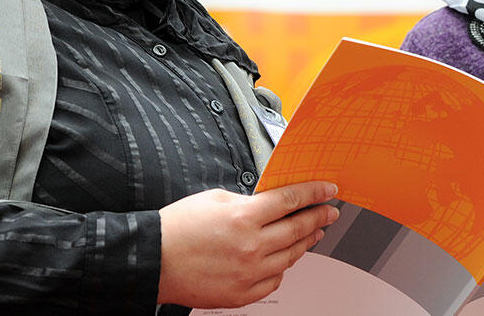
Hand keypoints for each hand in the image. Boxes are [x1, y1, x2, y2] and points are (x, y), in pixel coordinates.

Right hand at [156, 181, 339, 306]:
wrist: (153, 260)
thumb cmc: (177, 228)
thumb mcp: (214, 198)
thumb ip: (247, 202)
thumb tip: (269, 205)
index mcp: (244, 217)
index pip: (291, 200)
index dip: (314, 193)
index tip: (328, 190)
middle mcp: (251, 246)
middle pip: (298, 229)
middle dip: (318, 217)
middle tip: (329, 212)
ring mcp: (248, 273)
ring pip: (291, 257)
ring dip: (306, 242)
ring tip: (314, 234)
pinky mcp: (241, 294)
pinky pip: (274, 281)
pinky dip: (282, 269)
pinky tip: (286, 260)